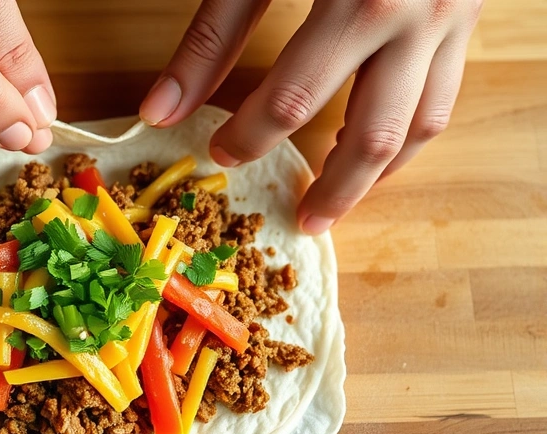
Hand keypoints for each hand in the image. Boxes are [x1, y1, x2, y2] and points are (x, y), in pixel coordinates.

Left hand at [140, 0, 481, 233]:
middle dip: (333, 189)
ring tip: (338, 201)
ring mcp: (451, 20)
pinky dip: (410, 134)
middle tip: (300, 220)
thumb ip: (211, 37)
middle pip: (372, 135)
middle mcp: (416, 17)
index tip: (220, 153)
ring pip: (421, 126)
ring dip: (379, 175)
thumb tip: (159, 110)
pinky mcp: (466, 17)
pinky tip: (377, 151)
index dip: (250, 136)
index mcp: (358, 3)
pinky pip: (444, 96)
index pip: (292, 100)